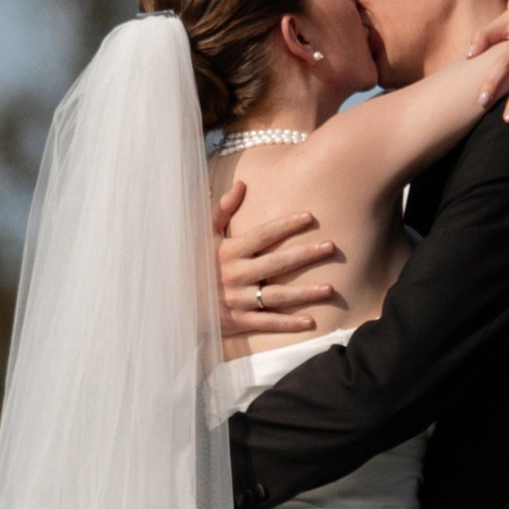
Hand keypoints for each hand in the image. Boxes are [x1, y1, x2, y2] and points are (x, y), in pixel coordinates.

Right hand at [212, 176, 345, 336]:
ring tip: (331, 288)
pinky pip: (267, 323)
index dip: (286, 225)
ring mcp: (237, 299)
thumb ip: (222, 210)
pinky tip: (311, 322)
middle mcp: (234, 275)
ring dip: (304, 293)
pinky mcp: (238, 320)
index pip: (262, 235)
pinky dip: (289, 325)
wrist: (177, 300)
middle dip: (305, 254)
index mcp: (228, 252)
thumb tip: (242, 184)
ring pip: (277, 296)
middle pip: (276, 263)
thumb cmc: (196, 262)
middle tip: (332, 246)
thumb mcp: (204, 235)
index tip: (309, 216)